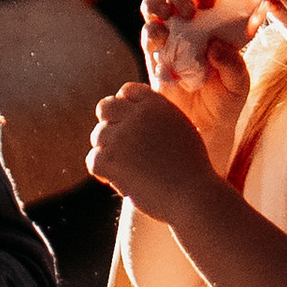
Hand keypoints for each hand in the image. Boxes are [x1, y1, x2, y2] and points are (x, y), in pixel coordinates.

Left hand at [87, 81, 219, 231]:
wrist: (193, 196)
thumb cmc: (192, 169)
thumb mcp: (181, 128)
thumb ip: (158, 115)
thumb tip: (136, 112)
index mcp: (156, 105)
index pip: (127, 90)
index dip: (125, 106)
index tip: (129, 123)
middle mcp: (136, 116)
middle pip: (105, 107)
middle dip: (109, 122)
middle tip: (118, 143)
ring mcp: (122, 137)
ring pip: (98, 135)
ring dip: (107, 151)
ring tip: (124, 166)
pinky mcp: (111, 160)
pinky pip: (93, 159)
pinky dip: (101, 171)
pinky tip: (113, 178)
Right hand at [139, 0, 249, 166]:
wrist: (204, 129)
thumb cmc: (227, 99)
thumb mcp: (238, 83)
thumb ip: (233, 65)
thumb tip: (215, 45)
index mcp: (212, 21)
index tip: (210, 0)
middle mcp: (187, 25)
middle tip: (187, 12)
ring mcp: (167, 39)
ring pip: (153, 10)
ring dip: (155, 9)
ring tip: (163, 24)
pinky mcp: (152, 58)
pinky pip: (146, 42)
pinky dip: (152, 42)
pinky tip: (162, 56)